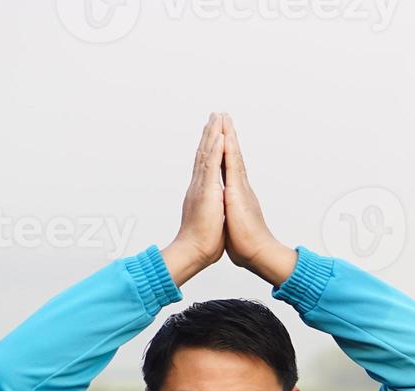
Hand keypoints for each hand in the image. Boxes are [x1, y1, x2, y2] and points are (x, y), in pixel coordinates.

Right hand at [161, 112, 226, 284]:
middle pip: (204, 153)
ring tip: (217, 117)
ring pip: (207, 154)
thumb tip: (214, 206)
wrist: (194, 252)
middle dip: (210, 133)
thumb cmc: (204, 242)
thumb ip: (211, 208)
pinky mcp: (206, 191)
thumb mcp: (210, 219)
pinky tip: (219, 135)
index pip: (207, 164)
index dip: (210, 147)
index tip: (215, 132)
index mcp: (203, 191)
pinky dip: (215, 149)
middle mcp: (200, 185)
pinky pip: (211, 165)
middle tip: (214, 115)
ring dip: (212, 134)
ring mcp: (202, 186)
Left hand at [222, 113, 296, 286]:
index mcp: (235, 194)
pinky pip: (232, 165)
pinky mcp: (237, 192)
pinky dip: (229, 150)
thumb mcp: (234, 224)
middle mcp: (239, 187)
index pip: (228, 166)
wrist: (257, 253)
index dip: (224, 149)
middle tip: (222, 116)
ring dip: (228, 135)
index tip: (220, 134)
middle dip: (227, 134)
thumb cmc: (246, 245)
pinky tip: (225, 136)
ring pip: (232, 155)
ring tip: (223, 118)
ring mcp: (240, 187)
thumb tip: (231, 212)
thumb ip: (233, 214)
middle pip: (231, 155)